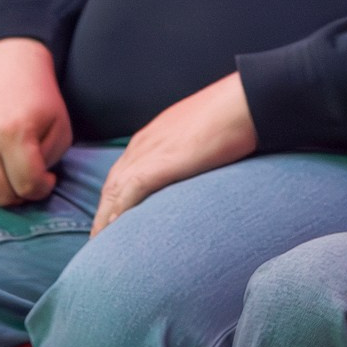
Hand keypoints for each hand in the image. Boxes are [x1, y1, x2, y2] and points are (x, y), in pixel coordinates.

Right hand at [0, 38, 72, 207]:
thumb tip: (29, 189)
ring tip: (8, 177)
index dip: (42, 189)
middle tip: (27, 178)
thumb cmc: (39, 102)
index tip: (47, 178)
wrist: (7, 69)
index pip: (27, 185)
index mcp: (14, 132)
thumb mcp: (59, 129)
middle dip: (19, 195)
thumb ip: (47, 163)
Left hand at [90, 73, 258, 233]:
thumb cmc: (232, 113)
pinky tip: (114, 231)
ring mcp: (149, 152)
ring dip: (104, 219)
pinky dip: (118, 212)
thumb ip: (191, 150)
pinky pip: (128, 193)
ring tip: (101, 244)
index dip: (115, 198)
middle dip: (104, 212)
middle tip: (100, 240)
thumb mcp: (202, 132)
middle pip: (111, 185)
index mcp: (152, 136)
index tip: (113, 220)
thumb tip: (197, 167)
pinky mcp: (159, 164)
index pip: (122, 173)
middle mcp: (143, 144)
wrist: (246, 101)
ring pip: (114, 191)